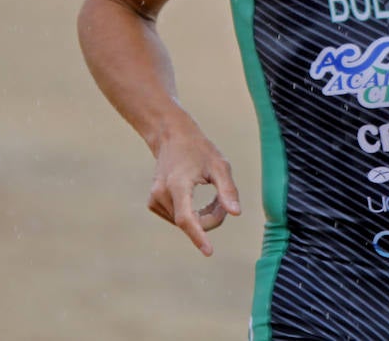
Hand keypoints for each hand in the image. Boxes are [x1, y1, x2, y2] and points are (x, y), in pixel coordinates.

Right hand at [146, 125, 240, 256]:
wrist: (172, 137)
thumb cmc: (199, 150)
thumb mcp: (220, 166)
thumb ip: (228, 190)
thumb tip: (235, 214)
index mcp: (177, 185)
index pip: (186, 219)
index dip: (198, 236)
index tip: (209, 251)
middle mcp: (161, 194)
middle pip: (189, 222)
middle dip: (210, 219)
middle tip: (224, 203)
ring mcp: (154, 199)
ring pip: (183, 223)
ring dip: (201, 217)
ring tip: (212, 198)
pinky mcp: (153, 203)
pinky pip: (176, 218)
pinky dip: (190, 215)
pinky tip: (197, 200)